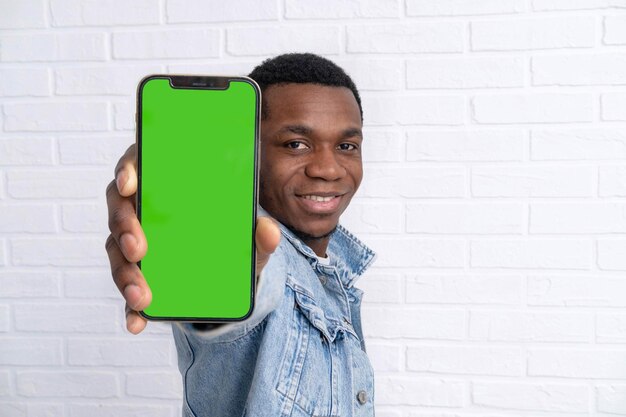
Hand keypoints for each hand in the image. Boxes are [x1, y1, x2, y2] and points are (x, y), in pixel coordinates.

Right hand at [106, 144, 279, 333]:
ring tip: (142, 297)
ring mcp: (135, 239)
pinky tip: (137, 322)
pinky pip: (126, 286)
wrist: (227, 270)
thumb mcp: (247, 236)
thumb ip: (259, 233)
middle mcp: (144, 207)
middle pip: (120, 207)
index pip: (138, 163)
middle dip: (125, 228)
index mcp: (167, 182)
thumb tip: (269, 231)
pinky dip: (130, 308)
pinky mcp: (136, 271)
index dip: (128, 169)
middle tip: (138, 249)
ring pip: (117, 249)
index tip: (130, 184)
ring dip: (125, 274)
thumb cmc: (228, 236)